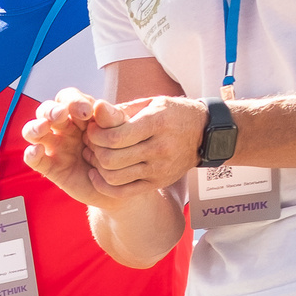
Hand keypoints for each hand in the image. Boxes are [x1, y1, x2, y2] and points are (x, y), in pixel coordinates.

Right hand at [21, 89, 146, 208]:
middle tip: (60, 115)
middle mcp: (64, 129)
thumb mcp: (123, 135)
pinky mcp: (50, 167)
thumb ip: (113, 120)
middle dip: (50, 110)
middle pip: (46, 111)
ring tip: (42, 128)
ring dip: (34, 127)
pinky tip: (36, 150)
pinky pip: (34, 160)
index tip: (86, 112)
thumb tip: (100, 104)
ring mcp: (55, 147)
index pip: (68, 98)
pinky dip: (31, 154)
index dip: (73, 101)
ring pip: (33, 131)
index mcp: (81, 115)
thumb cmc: (121, 154)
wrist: (121, 184)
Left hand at [83, 95, 208, 191]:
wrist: (205, 134)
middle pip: (111, 158)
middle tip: (91, 143)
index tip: (92, 129)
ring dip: (97, 167)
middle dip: (94, 150)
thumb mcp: (152, 104)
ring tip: (94, 155)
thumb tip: (94, 109)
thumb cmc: (173, 115)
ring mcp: (159, 169)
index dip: (95, 134)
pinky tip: (98, 174)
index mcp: (157, 123)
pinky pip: (122, 191)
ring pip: (114, 177)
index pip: (115, 137)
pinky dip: (104, 185)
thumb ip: (122, 110)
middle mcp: (160, 148)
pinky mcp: (157, 183)